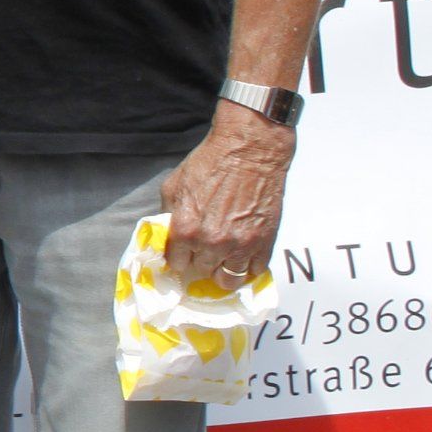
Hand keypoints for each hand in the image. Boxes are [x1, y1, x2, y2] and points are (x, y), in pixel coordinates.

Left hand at [159, 106, 294, 283]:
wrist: (249, 151)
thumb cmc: (210, 163)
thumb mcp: (173, 186)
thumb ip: (168, 215)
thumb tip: (168, 234)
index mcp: (185, 230)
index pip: (176, 263)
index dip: (179, 257)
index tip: (184, 252)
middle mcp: (212, 242)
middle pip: (201, 271)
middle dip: (201, 261)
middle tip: (205, 249)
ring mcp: (240, 245)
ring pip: (228, 280)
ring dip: (223, 270)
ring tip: (223, 259)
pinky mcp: (264, 242)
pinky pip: (255, 271)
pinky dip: (248, 267)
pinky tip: (242, 255)